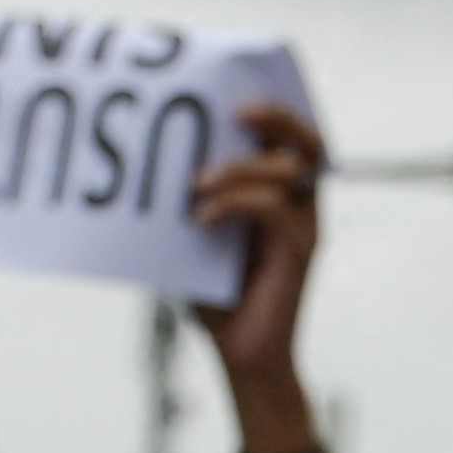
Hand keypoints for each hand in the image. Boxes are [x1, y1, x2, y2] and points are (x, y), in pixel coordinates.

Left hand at [192, 104, 327, 452]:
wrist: (241, 356)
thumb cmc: (216, 298)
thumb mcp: (196, 238)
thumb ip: (191, 199)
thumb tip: (143, 156)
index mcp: (280, 196)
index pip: (290, 138)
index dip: (273, 110)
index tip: (230, 96)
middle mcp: (300, 206)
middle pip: (308, 142)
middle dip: (276, 118)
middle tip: (236, 115)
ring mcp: (303, 228)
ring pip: (288, 171)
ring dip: (238, 169)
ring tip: (196, 185)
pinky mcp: (300, 253)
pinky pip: (273, 208)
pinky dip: (234, 205)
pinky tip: (201, 220)